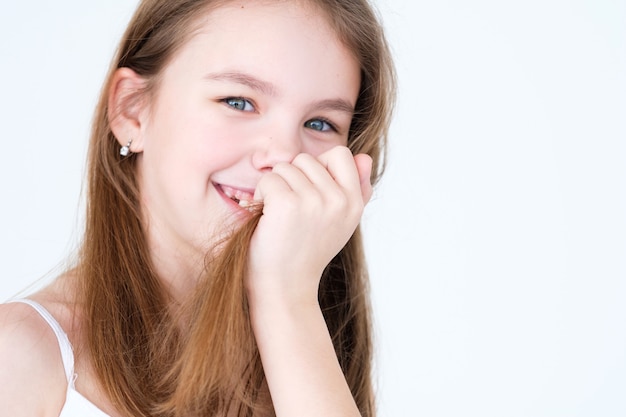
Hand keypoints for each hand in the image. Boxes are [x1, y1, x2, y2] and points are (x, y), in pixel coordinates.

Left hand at [246, 146, 371, 305]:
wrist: (285, 287)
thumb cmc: (308, 253)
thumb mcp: (341, 222)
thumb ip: (356, 189)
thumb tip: (364, 157)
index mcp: (354, 203)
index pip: (341, 154)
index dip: (319, 167)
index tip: (309, 193)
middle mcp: (340, 201)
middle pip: (307, 159)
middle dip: (292, 179)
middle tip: (290, 210)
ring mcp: (315, 202)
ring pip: (286, 167)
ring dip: (275, 187)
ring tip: (278, 215)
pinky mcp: (288, 204)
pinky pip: (269, 179)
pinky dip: (261, 196)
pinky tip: (266, 217)